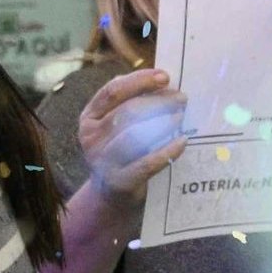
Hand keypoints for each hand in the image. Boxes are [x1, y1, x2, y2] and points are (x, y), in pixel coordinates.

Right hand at [78, 67, 189, 204]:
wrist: (112, 196)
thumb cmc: (121, 153)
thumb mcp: (115, 127)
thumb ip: (129, 104)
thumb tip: (161, 82)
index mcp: (89, 117)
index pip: (112, 91)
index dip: (139, 80)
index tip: (164, 76)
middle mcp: (90, 137)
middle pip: (127, 111)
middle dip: (158, 101)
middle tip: (182, 98)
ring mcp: (102, 161)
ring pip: (135, 135)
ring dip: (163, 123)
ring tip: (182, 116)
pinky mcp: (119, 181)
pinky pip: (146, 163)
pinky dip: (166, 151)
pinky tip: (182, 141)